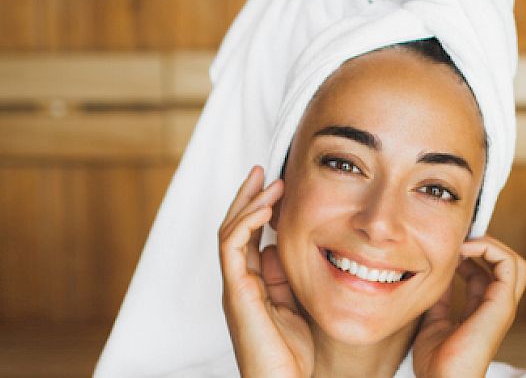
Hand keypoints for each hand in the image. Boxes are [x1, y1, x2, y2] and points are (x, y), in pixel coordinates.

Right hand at [219, 165, 313, 376]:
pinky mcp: (236, 293)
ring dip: (249, 203)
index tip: (275, 186)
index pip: (249, 237)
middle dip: (248, 197)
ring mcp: (235, 286)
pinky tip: (264, 208)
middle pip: (235, 228)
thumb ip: (284, 278)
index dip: (258, 209)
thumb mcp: (294, 305)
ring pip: (230, 232)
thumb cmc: (291, 354)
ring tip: (269, 182)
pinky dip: (246, 223)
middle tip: (263, 171)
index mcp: (251, 284)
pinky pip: (232, 247)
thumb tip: (279, 249)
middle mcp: (238, 281)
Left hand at [411, 237, 525, 377]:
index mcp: (483, 311)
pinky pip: (508, 264)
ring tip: (464, 242)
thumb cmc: (436, 361)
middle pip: (505, 265)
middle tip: (459, 239)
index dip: (470, 255)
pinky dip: (489, 248)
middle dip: (485, 245)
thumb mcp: (434, 319)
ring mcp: (503, 305)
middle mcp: (497, 306)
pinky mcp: (502, 303)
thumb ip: (441, 298)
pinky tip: (464, 250)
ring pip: (514, 261)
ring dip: (489, 244)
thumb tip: (440, 274)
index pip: (485, 273)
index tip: (449, 248)